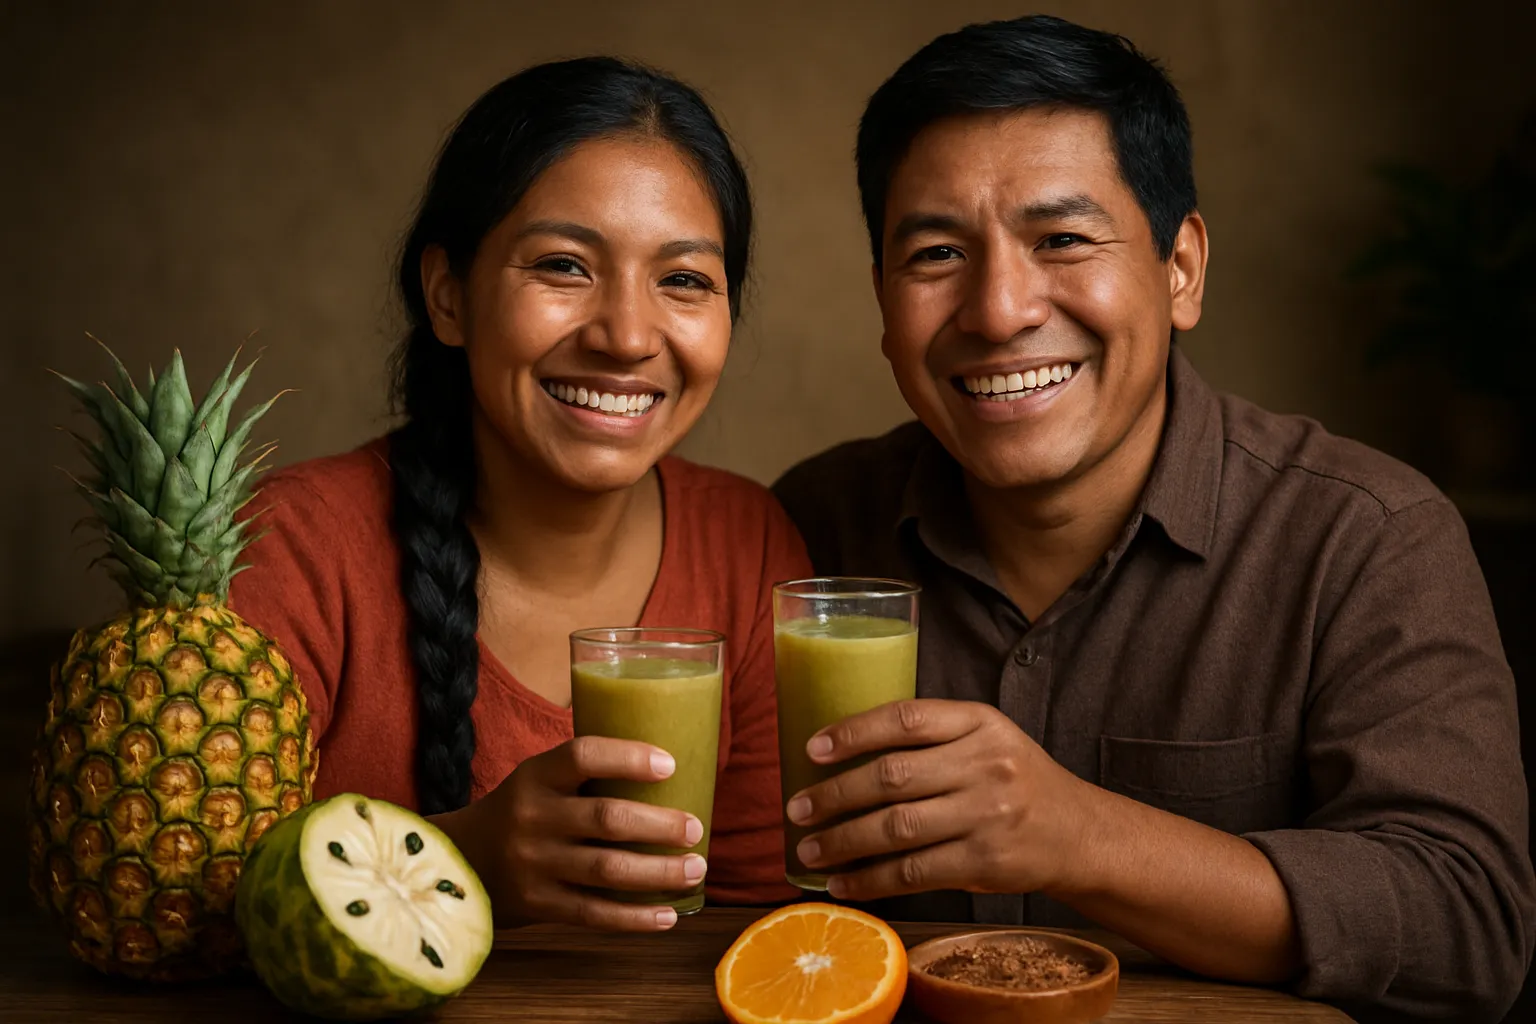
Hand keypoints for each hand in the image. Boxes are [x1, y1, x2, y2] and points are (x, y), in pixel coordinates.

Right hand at [438, 736, 705, 931]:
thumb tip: (667, 766)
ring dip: (660, 872)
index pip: (583, 756)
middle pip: (607, 819)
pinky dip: (636, 917)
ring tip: (696, 869)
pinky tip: (669, 915)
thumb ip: (585, 773)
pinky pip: (594, 913)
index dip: (628, 758)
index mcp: (536, 776)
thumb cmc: (520, 812)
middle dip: (660, 825)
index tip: (670, 765)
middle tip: (696, 828)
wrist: (457, 862)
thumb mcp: (538, 780)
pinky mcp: (538, 906)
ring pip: (608, 870)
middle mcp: (532, 818)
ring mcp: (533, 865)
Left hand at [785, 699, 1096, 901]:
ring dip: (843, 842)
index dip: (854, 731)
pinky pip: (914, 873)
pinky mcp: (985, 863)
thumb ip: (931, 736)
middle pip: (892, 777)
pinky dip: (871, 881)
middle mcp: (985, 764)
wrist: (1077, 833)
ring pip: (897, 828)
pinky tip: (843, 883)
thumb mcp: (986, 737)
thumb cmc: (1014, 780)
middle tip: (796, 808)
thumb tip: (843, 751)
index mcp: (980, 722)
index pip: (907, 718)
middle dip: (835, 795)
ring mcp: (986, 816)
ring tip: (808, 850)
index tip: (812, 748)